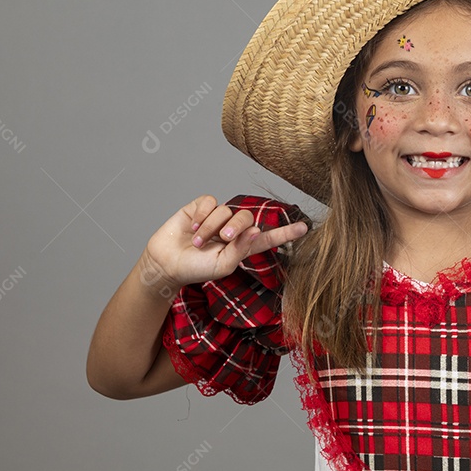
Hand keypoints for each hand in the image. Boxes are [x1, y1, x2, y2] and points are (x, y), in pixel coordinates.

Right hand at [142, 195, 307, 289]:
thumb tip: (256, 230)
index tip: (305, 227)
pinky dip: (201, 215)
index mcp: (243, 245)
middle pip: (246, 217)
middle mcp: (233, 229)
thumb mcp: (222, 265)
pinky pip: (209, 202)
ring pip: (226, 210)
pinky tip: (192, 226)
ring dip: (211, 227)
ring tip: (198, 242)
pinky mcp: (200, 207)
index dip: (286, 233)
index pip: (269, 237)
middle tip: (221, 239)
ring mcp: (217, 217)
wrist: (166, 263)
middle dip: (235, 227)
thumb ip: (240, 250)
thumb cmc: (196, 268)